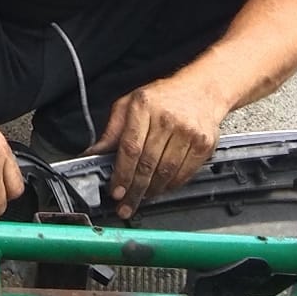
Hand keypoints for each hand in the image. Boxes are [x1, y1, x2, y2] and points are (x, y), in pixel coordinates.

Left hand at [87, 73, 228, 217]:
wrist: (202, 89)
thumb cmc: (162, 98)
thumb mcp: (129, 104)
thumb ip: (112, 131)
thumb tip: (92, 154)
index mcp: (144, 106)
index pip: (130, 147)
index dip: (122, 173)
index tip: (116, 191)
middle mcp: (167, 118)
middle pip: (148, 163)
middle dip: (134, 190)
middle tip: (125, 206)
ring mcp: (188, 132)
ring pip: (166, 172)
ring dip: (151, 191)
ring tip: (141, 198)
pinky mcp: (204, 144)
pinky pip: (184, 174)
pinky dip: (170, 186)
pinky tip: (161, 188)